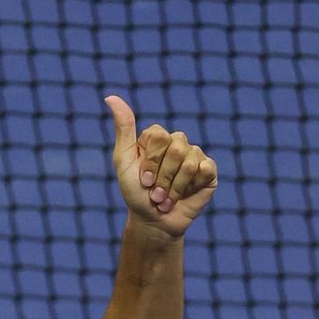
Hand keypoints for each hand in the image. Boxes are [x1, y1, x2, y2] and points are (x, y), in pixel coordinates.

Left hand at [103, 96, 217, 235]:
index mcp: (158, 137)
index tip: (143, 180)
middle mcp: (178, 142)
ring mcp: (195, 155)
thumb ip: (123, 128)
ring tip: (166, 198)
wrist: (153, 222)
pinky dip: (191, 187)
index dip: (150, 163)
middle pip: (176, 149)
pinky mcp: (208, 171)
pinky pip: (205, 169)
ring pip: (189, 162)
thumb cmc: (136, 193)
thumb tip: (110, 96)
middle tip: (155, 192)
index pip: (159, 137)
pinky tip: (185, 195)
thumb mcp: (124, 161)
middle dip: (162, 178)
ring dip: (174, 188)